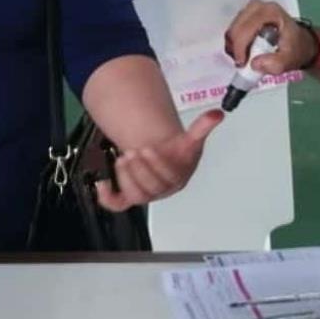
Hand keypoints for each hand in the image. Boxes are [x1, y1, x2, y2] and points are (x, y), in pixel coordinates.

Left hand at [96, 109, 223, 211]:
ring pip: (135, 196)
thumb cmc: (177, 153)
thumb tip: (217, 114)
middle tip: (132, 152)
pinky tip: (102, 183)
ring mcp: (146, 194)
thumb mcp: (190, 138)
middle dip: (139, 170)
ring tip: (121, 159)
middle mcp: (162, 190)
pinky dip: (107, 197)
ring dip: (125, 178)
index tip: (148, 148)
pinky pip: (117, 204)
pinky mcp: (129, 196)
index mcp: (178, 179)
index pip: (169, 178)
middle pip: (151, 189)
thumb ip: (203, 126)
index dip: (157, 164)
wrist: (164, 157)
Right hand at [225, 0, 317, 74]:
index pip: (246, 28)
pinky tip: (244, 52)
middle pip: (236, 28)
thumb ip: (275, 64)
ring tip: (246, 58)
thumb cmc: (295, 48)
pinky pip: (233, 30)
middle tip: (244, 63)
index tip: (242, 63)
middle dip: (236, 48)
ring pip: (232, 29)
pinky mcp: (245, 16)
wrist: (299, 42)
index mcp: (270, 12)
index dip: (240, 47)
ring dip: (234, 47)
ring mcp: (251, 10)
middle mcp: (259, 7)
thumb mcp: (290, 59)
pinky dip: (235, 44)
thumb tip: (254, 64)